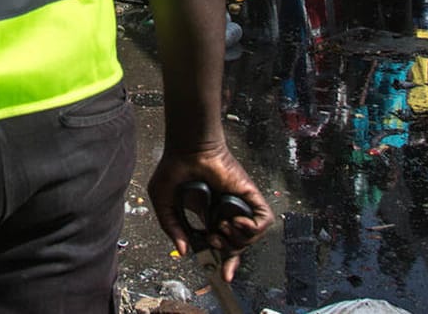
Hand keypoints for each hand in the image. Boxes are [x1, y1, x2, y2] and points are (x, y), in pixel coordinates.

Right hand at [147, 147, 273, 279]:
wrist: (188, 150)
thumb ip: (173, 228)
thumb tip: (184, 251)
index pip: (224, 247)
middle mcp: (227, 215)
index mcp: (209, 219)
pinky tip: (235, 220)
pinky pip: (262, 223)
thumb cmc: (175, 170)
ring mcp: (240, 207)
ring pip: (250, 239)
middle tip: (213, 239)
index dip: (225, 263)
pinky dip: (251, 228)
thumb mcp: (164, 205)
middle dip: (227, 253)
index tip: (223, 276)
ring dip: (236, 239)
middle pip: (238, 247)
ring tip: (221, 225)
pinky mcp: (251, 197)